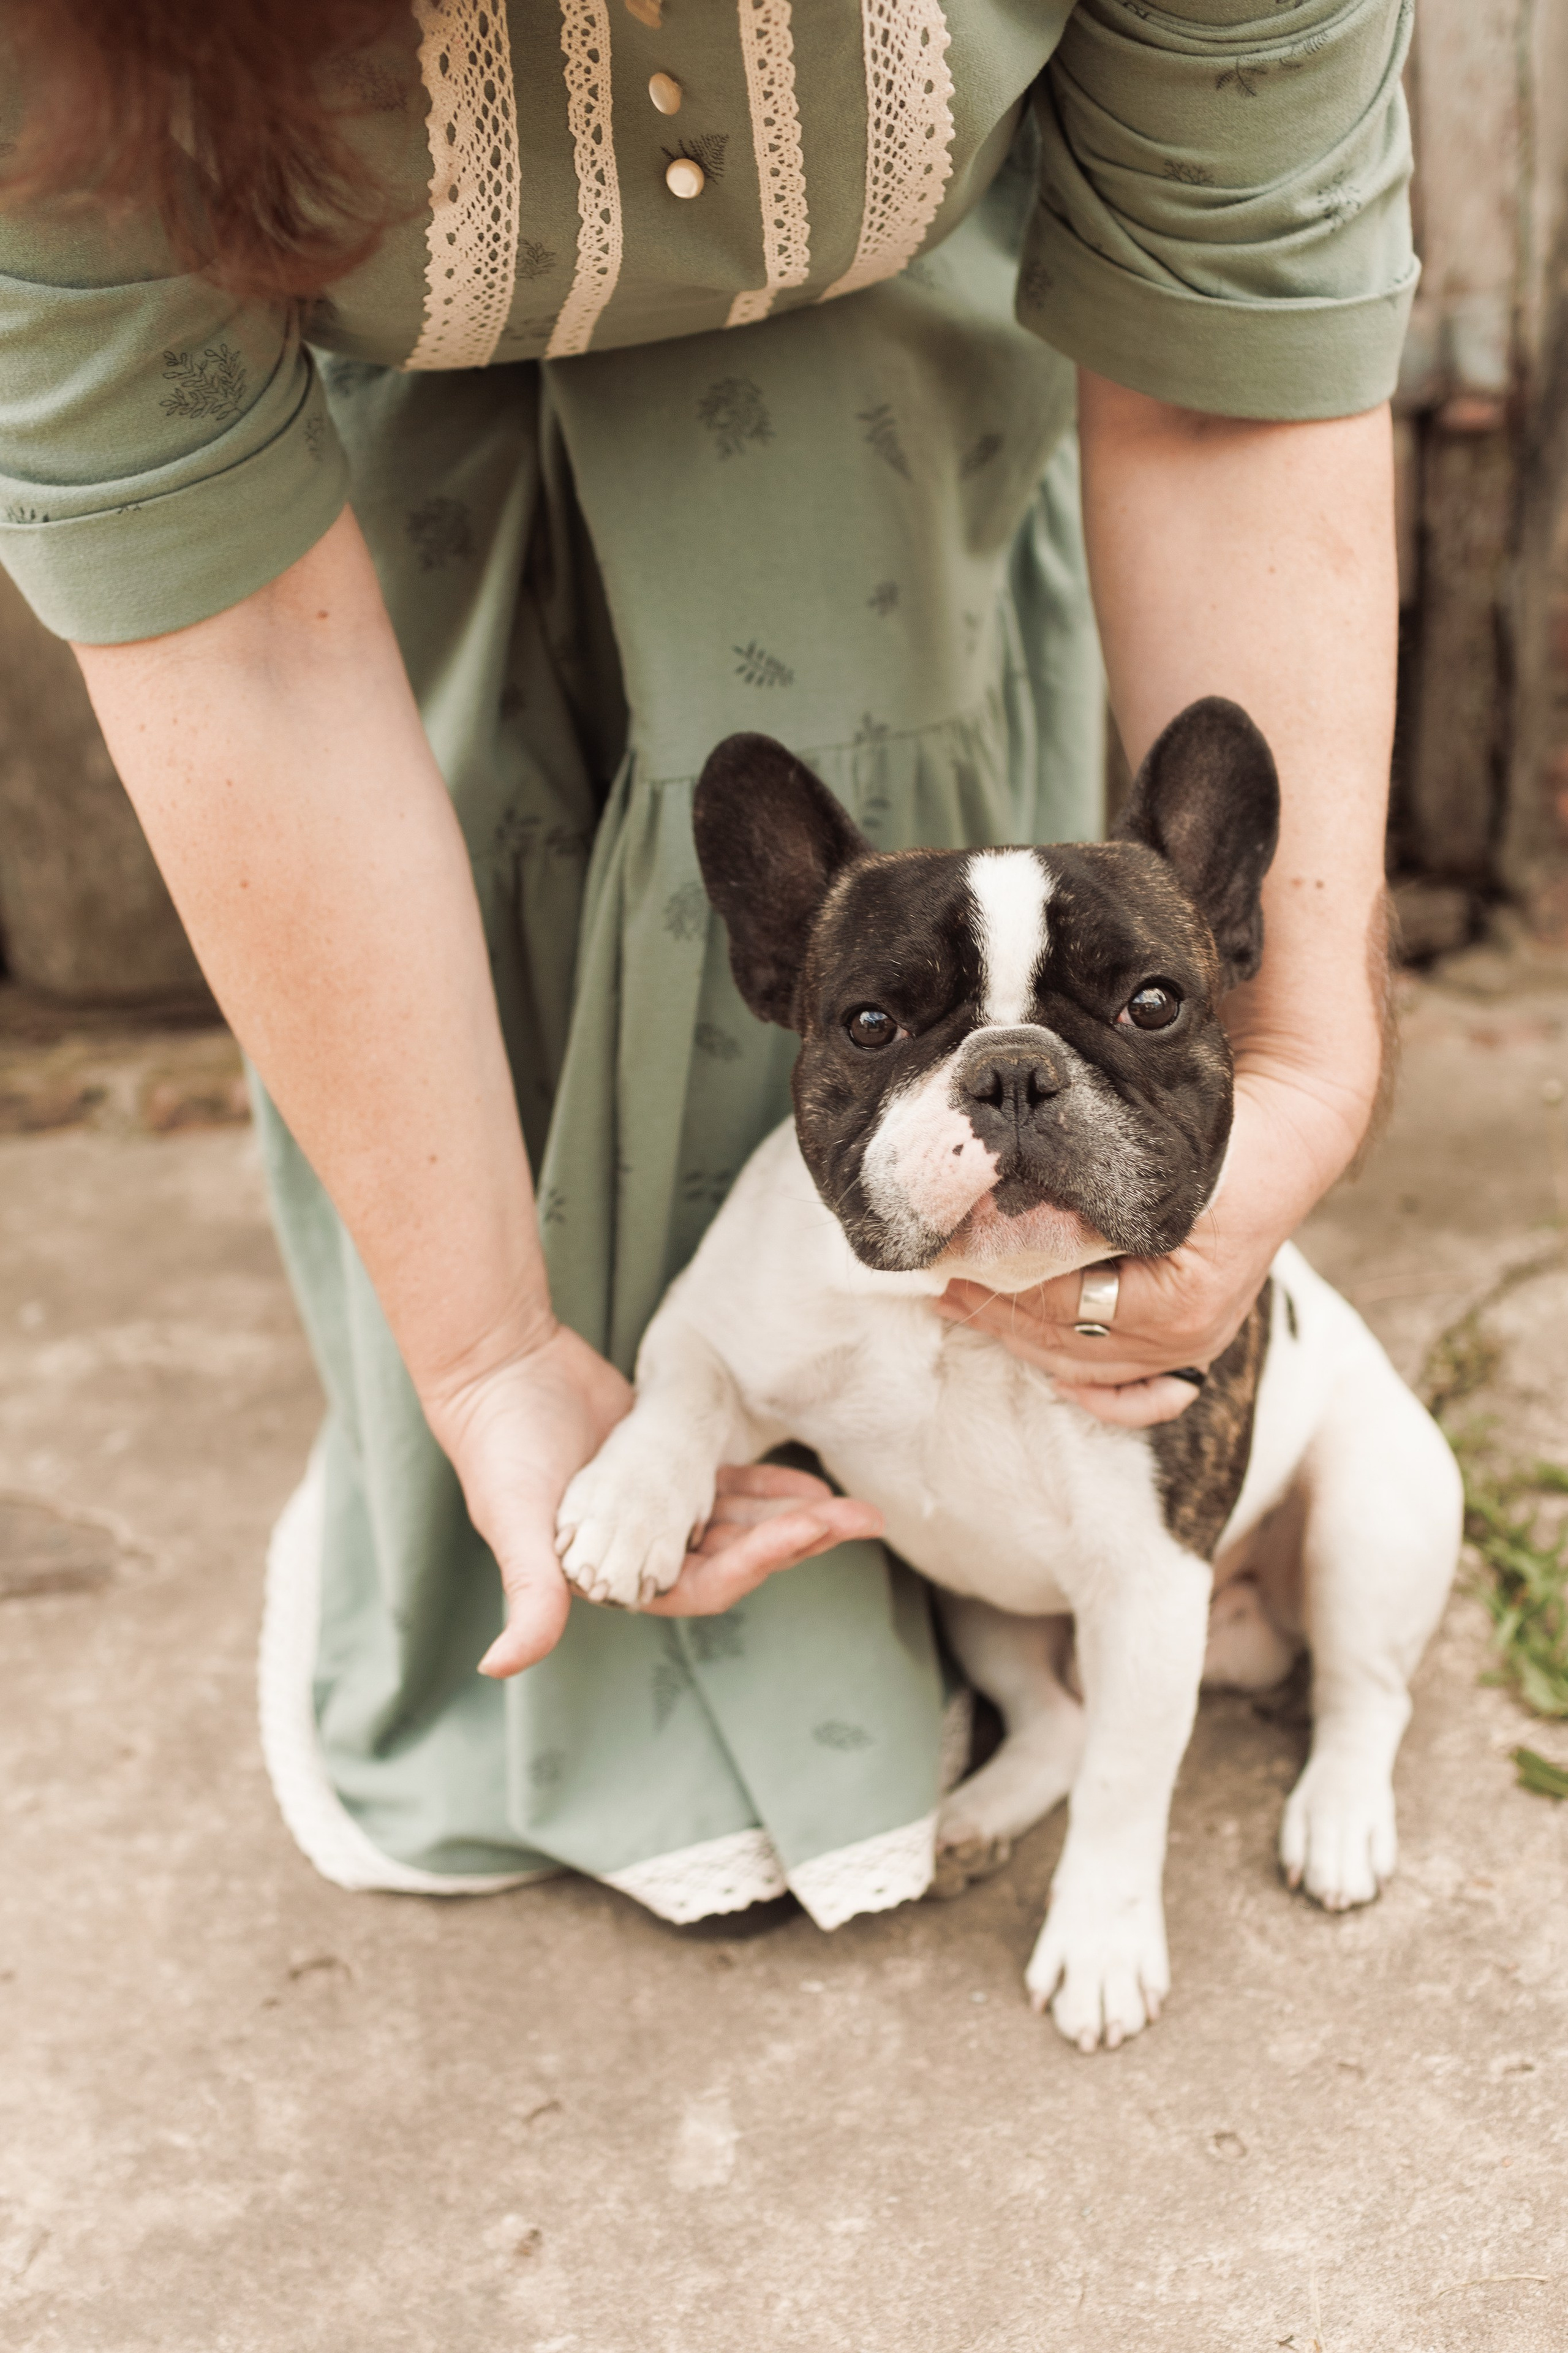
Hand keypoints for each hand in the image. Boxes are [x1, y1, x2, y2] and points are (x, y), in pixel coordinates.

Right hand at [427, 1328, 883, 1676]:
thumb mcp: (511, 1521)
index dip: (761, 1562)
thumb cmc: (499, 1447)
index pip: (706, 1584)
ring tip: (854, 1507)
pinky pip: (727, 1484)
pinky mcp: (665, 1463)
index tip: (811, 1531)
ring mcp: (657, 1508)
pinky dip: (766, 1485)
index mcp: (612, 1576)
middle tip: (862, 1519)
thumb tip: (499, 1665)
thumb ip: (526, 1595)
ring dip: (794, 1517)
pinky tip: (810, 1483)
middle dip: (799, 1541)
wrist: (497, 1368)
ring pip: (740, 1522)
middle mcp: (640, 1551)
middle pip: (737, 1556)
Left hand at [930, 1066, 1363, 1427]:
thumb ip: (1087, 1209)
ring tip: (968, 1307)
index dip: (1002, 1283)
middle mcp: (1187, 1339)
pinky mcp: (1195, 1345)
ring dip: (1023, 1340)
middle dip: (997, 1313)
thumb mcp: (1153, 1174)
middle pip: (1067, 1343)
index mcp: (1175, 1301)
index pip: (1063, 1306)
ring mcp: (1194, 1349)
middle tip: (942, 1282)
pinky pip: (1141, 1394)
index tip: (954, 1257)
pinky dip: (1098, 1395)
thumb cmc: (1220, 1145)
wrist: (1289, 1140)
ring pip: (1088, 1366)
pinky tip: (1055, 1381)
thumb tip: (1004, 1223)